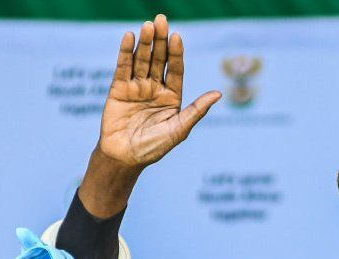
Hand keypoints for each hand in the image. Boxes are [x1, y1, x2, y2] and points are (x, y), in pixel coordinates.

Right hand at [98, 14, 220, 168]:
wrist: (125, 158)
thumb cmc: (154, 148)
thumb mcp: (179, 130)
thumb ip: (196, 111)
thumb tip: (219, 94)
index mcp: (172, 97)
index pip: (175, 70)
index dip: (176, 54)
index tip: (177, 37)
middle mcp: (155, 88)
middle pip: (159, 60)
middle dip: (161, 41)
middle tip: (161, 20)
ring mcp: (137, 87)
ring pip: (142, 60)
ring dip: (145, 43)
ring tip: (148, 26)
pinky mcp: (119, 89)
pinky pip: (123, 67)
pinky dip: (126, 52)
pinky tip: (129, 37)